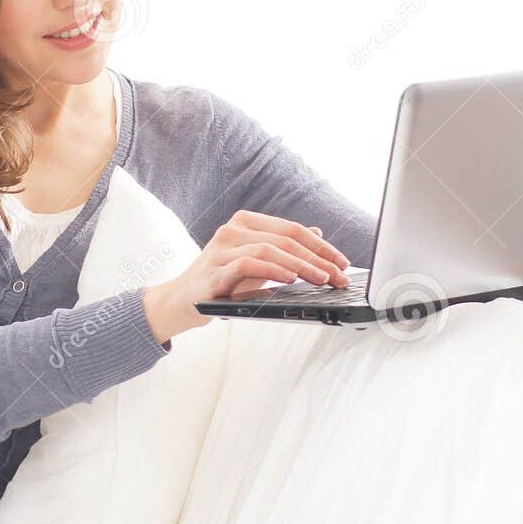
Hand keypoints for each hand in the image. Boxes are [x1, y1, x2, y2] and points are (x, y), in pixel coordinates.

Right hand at [143, 210, 351, 342]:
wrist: (181, 301)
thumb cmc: (221, 282)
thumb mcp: (258, 262)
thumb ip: (283, 247)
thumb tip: (318, 232)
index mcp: (245, 222)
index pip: (291, 229)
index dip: (321, 246)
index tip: (342, 263)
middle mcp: (232, 230)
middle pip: (284, 238)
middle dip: (317, 258)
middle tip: (338, 276)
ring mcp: (221, 249)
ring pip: (269, 248)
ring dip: (300, 265)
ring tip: (320, 279)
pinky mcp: (214, 270)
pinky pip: (248, 264)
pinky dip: (273, 270)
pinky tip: (290, 279)